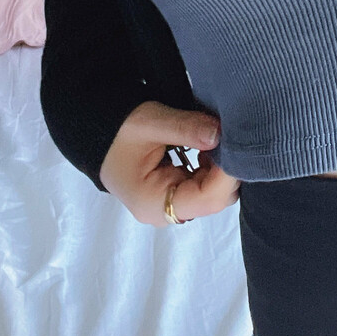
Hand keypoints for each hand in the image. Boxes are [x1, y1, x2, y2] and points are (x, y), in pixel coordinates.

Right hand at [101, 101, 241, 225]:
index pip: (207, 199)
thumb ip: (186, 128)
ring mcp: (170, 206)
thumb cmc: (117, 130)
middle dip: (227, 168)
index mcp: (154, 204)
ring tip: (217, 137)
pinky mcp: (174, 195)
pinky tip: (207, 145)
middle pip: (213, 198)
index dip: (228, 173)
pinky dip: (210, 166)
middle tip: (233, 136)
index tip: (239, 143)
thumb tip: (219, 134)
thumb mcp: (150, 122)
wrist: (96, 132)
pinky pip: (203, 186)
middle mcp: (164, 213)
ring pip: (212, 193)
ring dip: (219, 166)